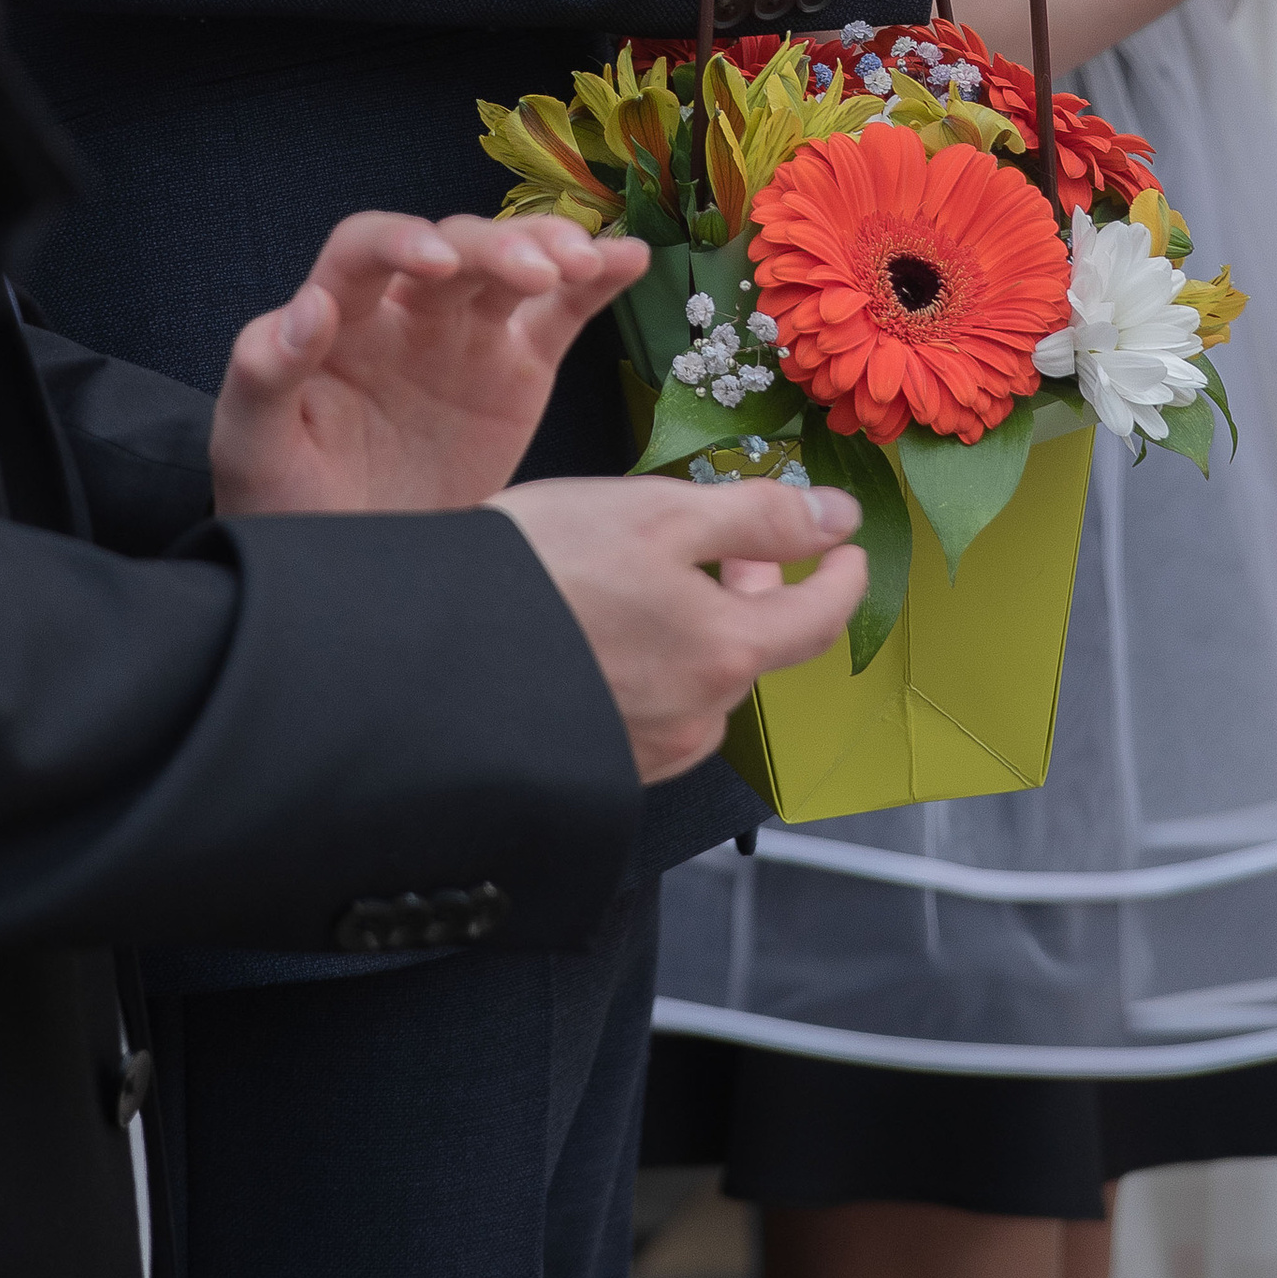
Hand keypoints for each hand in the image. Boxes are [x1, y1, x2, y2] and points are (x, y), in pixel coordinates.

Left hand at [211, 214, 646, 517]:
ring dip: (550, 249)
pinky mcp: (518, 371)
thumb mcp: (253, 449)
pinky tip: (630, 259)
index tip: (432, 262)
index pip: (364, 248)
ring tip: (584, 262)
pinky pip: (562, 313)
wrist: (351, 581)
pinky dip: (599, 281)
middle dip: (495, 248)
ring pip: (512, 268)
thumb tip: (305, 308)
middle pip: (454, 248)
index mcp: (338, 319)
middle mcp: (405, 313)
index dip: (400, 241)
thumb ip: (265, 374)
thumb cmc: (284, 508)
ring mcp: (466, 337)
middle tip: (534, 272)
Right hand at [490, 476, 867, 781]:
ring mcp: (649, 749)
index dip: (844, 576)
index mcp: (725, 650)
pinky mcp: (602, 764)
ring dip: (706, 630)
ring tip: (659, 580)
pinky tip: (614, 633)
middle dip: (757, 587)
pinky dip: (661, 668)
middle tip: (728, 540)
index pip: (820, 619)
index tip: (846, 547)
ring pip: (706, 683)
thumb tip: (841, 519)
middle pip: (757, 647)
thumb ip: (758, 516)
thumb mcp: (659, 512)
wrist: (430, 653)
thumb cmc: (543, 568)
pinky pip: (658, 714)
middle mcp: (699, 715)